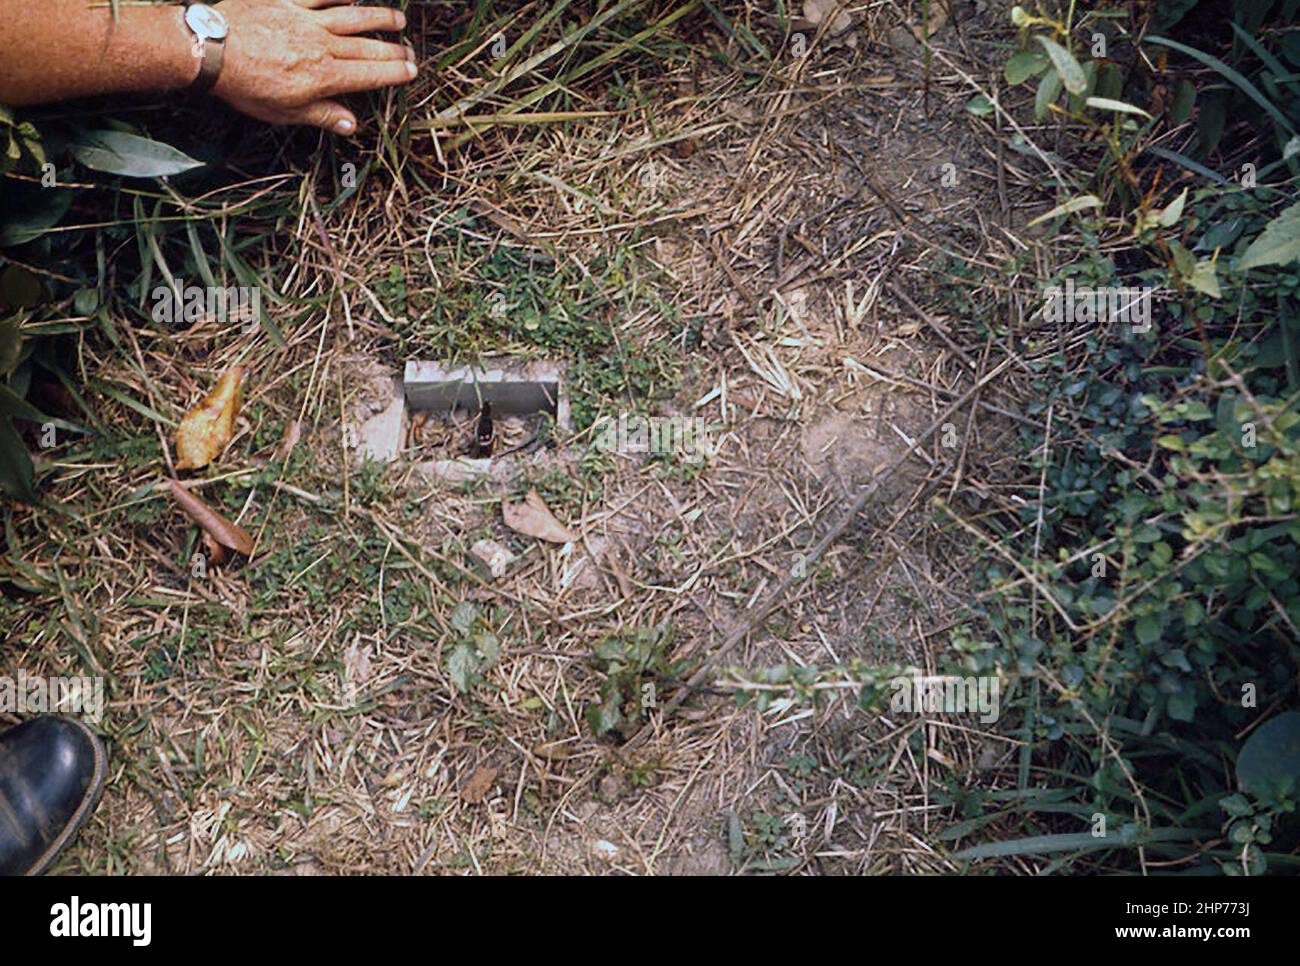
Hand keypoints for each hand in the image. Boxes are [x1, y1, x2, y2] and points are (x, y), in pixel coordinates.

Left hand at [207, 0, 415, 134]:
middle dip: (394, 49)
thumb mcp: (284, 112)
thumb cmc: (245, 86)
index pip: (370, 74)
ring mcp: (306, 20)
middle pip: (367, 46)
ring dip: (379, 17)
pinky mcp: (287, 1)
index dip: (394, 73)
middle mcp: (322, 45)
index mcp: (324, 77)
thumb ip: (321, 115)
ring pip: (352, 15)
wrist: (212, 50)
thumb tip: (351, 125)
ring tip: (398, 19)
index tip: (412, 71)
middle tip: (411, 50)